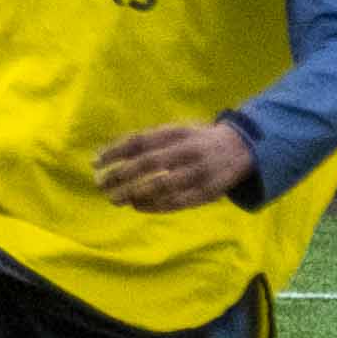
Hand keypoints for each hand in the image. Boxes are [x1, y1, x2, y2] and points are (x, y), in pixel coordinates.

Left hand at [93, 120, 256, 213]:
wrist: (241, 148)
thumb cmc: (196, 140)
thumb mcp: (176, 131)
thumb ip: (149, 140)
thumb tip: (109, 153)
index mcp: (178, 133)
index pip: (140, 142)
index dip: (115, 152)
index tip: (95, 163)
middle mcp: (189, 151)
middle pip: (149, 164)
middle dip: (121, 175)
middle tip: (101, 185)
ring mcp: (199, 173)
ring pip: (162, 186)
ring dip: (135, 194)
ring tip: (116, 199)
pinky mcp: (207, 193)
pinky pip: (177, 202)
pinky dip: (154, 206)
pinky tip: (137, 206)